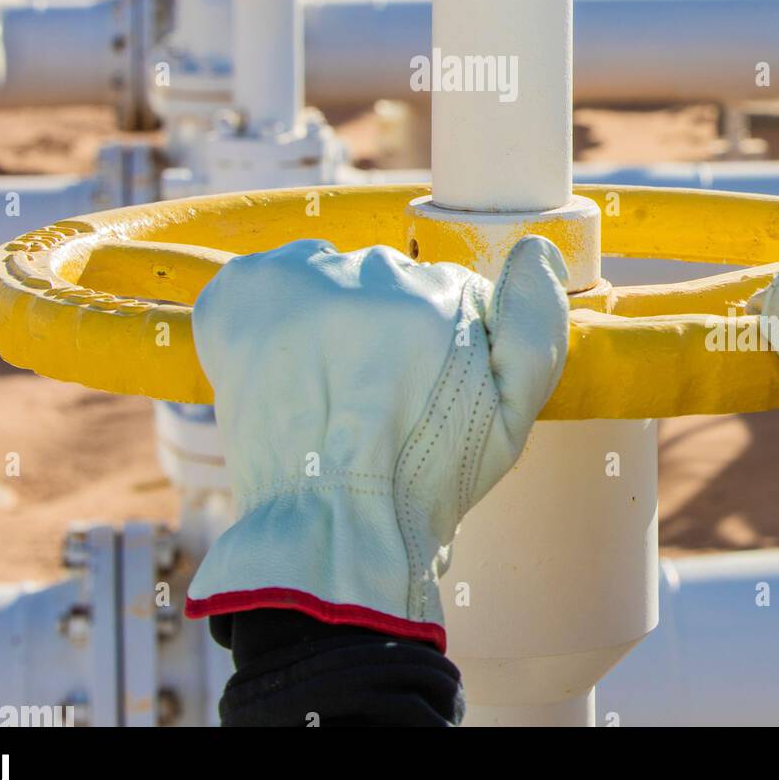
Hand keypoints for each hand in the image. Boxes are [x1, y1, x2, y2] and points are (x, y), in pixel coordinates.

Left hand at [183, 236, 569, 648]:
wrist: (328, 530)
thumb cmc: (426, 480)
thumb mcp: (515, 415)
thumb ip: (537, 323)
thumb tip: (535, 249)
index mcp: (435, 292)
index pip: (437, 285)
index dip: (430, 341)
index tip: (416, 391)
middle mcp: (367, 272)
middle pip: (378, 280)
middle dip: (375, 329)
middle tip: (366, 399)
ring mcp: (298, 279)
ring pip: (319, 277)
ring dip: (319, 319)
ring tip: (317, 388)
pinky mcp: (241, 295)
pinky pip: (255, 281)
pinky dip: (261, 316)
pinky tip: (274, 368)